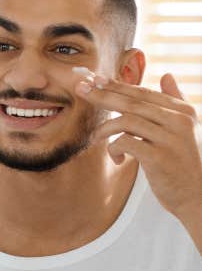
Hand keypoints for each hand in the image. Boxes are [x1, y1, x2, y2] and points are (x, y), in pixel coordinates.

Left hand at [78, 72, 201, 234]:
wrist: (198, 195)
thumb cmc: (186, 162)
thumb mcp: (186, 128)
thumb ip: (176, 102)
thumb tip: (167, 76)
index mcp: (183, 111)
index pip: (144, 93)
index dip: (117, 85)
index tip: (94, 79)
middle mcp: (179, 121)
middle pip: (133, 102)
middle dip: (103, 95)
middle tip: (81, 89)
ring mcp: (170, 138)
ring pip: (127, 120)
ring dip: (106, 128)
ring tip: (98, 137)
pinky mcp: (159, 157)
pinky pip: (125, 142)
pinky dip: (114, 148)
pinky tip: (118, 158)